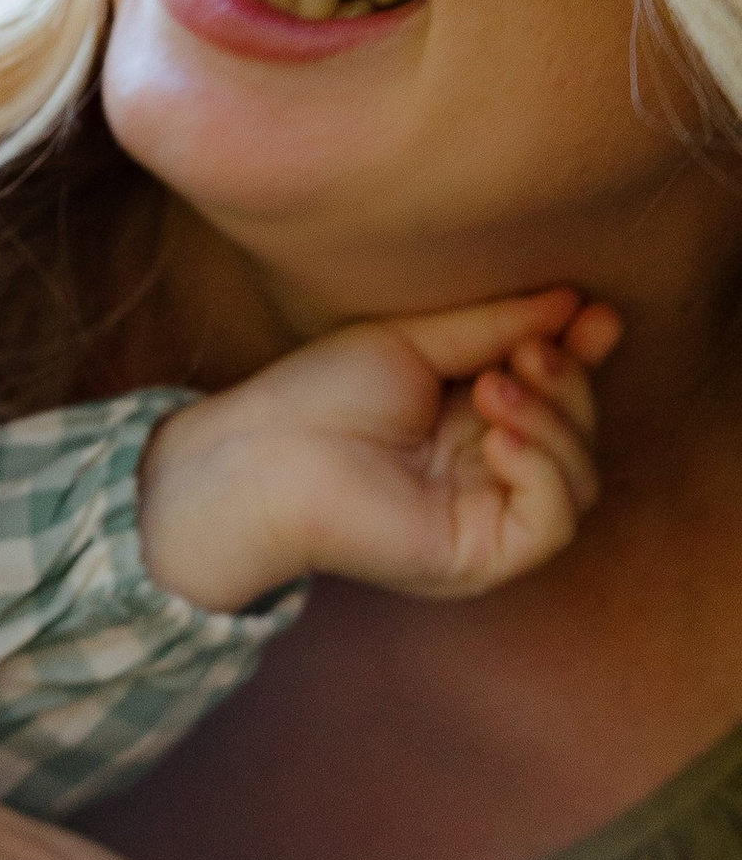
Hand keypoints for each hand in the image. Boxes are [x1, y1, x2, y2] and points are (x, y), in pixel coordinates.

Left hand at [141, 289, 618, 613]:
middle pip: (579, 433)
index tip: (597, 316)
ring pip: (578, 479)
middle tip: (528, 352)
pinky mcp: (480, 556)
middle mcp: (487, 472)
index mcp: (474, 421)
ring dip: (553, 423)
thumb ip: (496, 327)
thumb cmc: (320, 396)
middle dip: (568, 385)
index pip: (559, 394)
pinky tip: (497, 439)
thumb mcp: (416, 341)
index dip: (586, 357)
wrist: (263, 453)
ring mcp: (486, 517)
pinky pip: (553, 523)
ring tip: (495, 388)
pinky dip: (542, 473)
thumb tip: (575, 304)